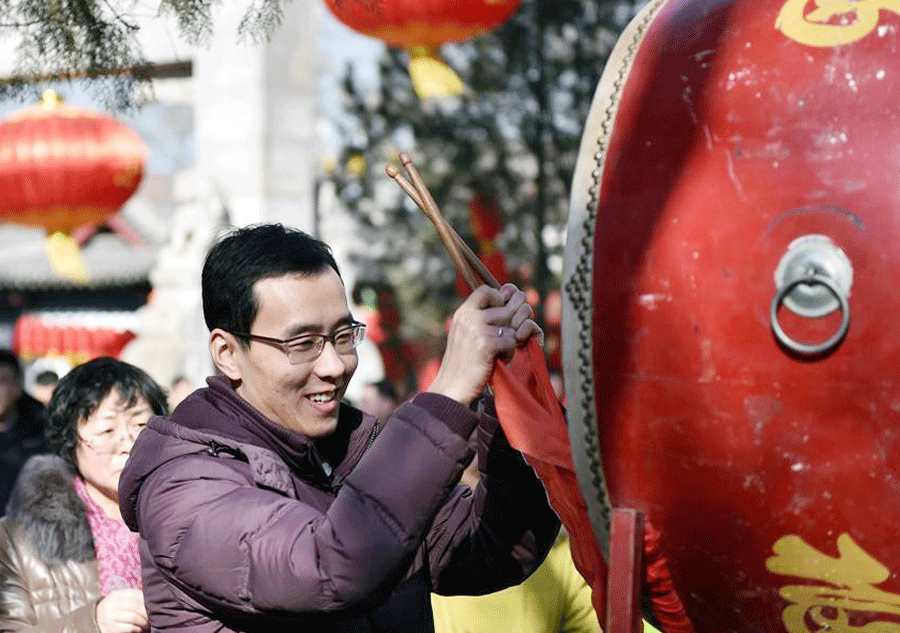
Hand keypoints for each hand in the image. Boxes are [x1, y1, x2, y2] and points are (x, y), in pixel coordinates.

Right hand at [96, 589, 148, 632]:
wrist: (95, 619)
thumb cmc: (114, 608)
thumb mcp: (120, 599)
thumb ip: (132, 597)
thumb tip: (151, 598)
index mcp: (116, 595)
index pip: (135, 594)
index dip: (146, 600)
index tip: (153, 605)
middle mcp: (111, 605)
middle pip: (135, 605)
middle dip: (146, 612)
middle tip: (152, 616)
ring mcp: (109, 617)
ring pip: (132, 617)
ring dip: (143, 622)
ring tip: (146, 624)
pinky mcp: (109, 629)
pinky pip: (128, 628)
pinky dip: (136, 629)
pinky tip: (138, 629)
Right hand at [428, 284, 541, 404]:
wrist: (452, 386)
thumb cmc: (463, 360)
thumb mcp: (466, 332)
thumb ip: (482, 315)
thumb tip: (509, 293)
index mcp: (463, 312)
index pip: (487, 290)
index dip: (499, 299)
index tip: (500, 315)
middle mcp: (469, 317)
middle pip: (506, 310)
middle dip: (510, 327)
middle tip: (502, 341)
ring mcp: (477, 330)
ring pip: (511, 328)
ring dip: (510, 343)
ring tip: (498, 353)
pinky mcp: (486, 344)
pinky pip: (511, 342)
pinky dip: (509, 354)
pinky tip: (498, 361)